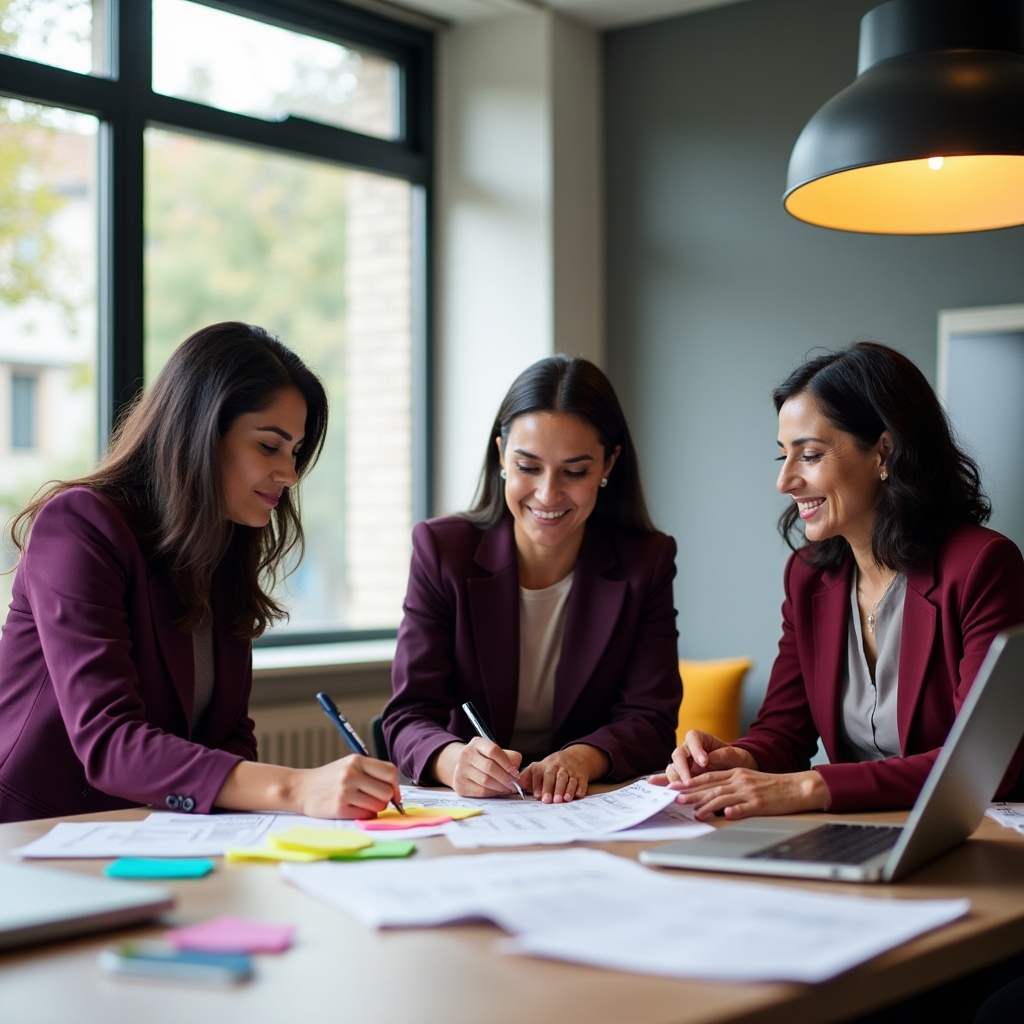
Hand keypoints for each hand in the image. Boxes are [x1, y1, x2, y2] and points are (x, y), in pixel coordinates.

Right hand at [293, 755, 400, 818]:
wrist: (301, 789)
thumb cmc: (330, 779)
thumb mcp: (349, 766)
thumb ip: (371, 773)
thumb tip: (396, 791)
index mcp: (357, 760)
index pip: (390, 772)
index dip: (396, 785)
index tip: (393, 793)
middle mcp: (351, 774)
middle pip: (387, 792)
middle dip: (385, 799)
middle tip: (373, 799)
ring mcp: (345, 791)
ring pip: (379, 806)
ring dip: (374, 808)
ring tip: (361, 803)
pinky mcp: (339, 808)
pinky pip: (366, 815)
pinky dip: (364, 814)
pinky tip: (353, 808)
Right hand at [433, 737, 523, 796]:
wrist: (463, 766)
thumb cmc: (485, 759)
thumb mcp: (497, 752)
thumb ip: (510, 758)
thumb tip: (516, 774)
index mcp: (477, 743)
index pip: (493, 750)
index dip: (506, 763)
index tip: (515, 773)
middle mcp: (466, 754)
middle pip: (489, 767)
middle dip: (505, 777)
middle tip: (514, 784)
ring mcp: (460, 770)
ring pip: (485, 781)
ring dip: (500, 787)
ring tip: (508, 788)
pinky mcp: (459, 785)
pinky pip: (481, 792)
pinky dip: (493, 793)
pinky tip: (498, 791)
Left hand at [518, 745, 609, 802]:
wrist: (574, 757)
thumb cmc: (551, 767)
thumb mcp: (538, 768)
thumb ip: (526, 777)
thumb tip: (515, 785)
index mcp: (545, 766)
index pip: (541, 774)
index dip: (539, 785)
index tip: (538, 796)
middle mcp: (558, 768)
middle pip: (555, 776)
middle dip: (553, 788)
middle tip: (551, 800)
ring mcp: (571, 771)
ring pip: (569, 779)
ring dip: (567, 789)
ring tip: (564, 799)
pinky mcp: (582, 776)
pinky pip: (582, 782)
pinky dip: (580, 789)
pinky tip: (578, 795)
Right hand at [659, 730, 757, 785]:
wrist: (736, 770)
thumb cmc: (736, 760)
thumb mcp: (736, 756)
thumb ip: (724, 755)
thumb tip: (709, 759)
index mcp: (700, 739)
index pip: (692, 738)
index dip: (696, 749)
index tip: (705, 762)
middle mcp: (688, 749)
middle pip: (678, 753)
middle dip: (683, 768)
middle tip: (689, 781)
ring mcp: (683, 763)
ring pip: (673, 766)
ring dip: (675, 778)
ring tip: (681, 789)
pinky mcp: (681, 775)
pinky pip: (670, 777)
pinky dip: (662, 781)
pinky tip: (653, 783)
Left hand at [670, 767, 829, 820]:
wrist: (796, 787)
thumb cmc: (771, 786)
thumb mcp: (747, 779)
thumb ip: (730, 784)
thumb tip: (710, 795)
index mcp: (735, 773)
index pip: (707, 777)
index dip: (690, 782)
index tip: (675, 787)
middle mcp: (739, 780)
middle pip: (711, 786)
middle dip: (691, 793)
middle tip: (675, 798)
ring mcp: (750, 792)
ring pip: (724, 797)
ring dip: (707, 805)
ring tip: (695, 812)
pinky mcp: (761, 804)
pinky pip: (746, 807)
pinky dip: (735, 811)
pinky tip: (725, 815)